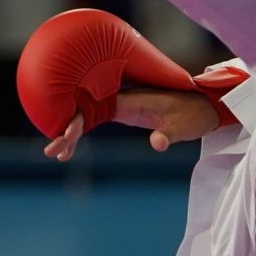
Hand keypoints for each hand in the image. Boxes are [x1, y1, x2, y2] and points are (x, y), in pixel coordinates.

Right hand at [43, 88, 220, 161]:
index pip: (96, 109)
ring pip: (89, 117)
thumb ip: (168, 135)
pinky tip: (72, 148)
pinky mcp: (126, 112)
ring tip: (56, 155)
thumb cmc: (194, 115)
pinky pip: (97, 120)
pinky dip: (84, 132)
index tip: (66, 136)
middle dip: (68, 131)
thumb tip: (157, 144)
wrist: (204, 105)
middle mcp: (122, 100)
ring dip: (72, 133)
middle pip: (86, 113)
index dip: (78, 123)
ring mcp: (122, 105)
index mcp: (132, 101)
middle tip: (52, 151)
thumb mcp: (183, 128)